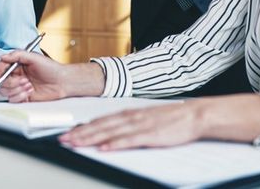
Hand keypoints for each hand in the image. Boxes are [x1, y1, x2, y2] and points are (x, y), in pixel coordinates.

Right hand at [0, 51, 69, 101]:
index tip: (2, 74)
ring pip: (5, 91)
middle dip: (11, 82)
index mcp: (17, 65)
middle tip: (23, 80)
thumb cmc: (51, 68)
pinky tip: (30, 92)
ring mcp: (19, 87)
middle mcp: (16, 76)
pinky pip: (13, 99)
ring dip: (17, 89)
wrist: (62, 82)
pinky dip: (20, 96)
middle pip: (1, 82)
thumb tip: (2, 56)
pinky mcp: (22, 97)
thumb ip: (17, 55)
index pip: (0, 68)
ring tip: (29, 85)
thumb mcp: (34, 57)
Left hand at [60, 94, 259, 150]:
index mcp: (130, 113)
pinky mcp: (151, 135)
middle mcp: (132, 117)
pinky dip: (115, 143)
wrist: (196, 115)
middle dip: (80, 133)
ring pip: (110, 132)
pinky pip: (130, 140)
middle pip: (100, 126)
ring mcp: (141, 125)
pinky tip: (104, 148)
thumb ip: (129, 124)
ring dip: (91, 138)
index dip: (82, 127)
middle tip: (63, 140)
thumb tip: (110, 133)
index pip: (100, 120)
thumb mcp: (146, 118)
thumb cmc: (173, 120)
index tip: (67, 134)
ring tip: (76, 143)